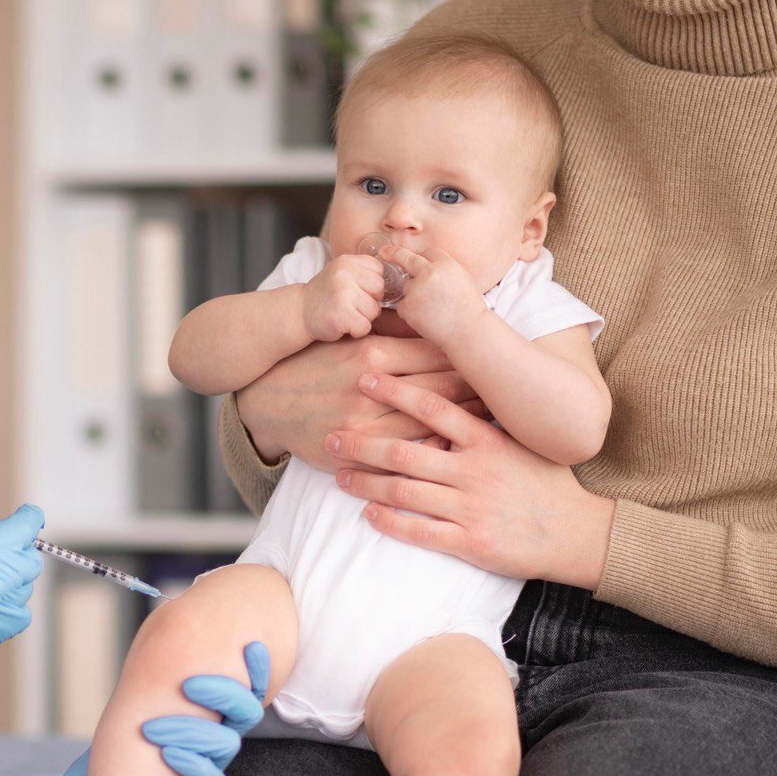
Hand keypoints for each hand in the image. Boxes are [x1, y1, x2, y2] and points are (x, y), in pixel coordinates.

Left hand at [27, 643, 269, 775]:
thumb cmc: (127, 740)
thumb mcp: (146, 699)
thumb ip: (167, 673)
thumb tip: (168, 625)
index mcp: (213, 712)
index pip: (248, 688)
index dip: (258, 669)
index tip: (250, 646)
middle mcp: (218, 737)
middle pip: (246, 711)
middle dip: (222, 693)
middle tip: (187, 685)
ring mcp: (211, 765)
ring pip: (225, 744)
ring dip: (190, 731)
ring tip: (152, 729)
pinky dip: (192, 766)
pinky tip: (166, 756)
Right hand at [237, 335, 490, 467]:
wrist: (264, 401)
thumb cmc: (314, 364)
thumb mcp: (349, 338)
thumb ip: (390, 332)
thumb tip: (437, 322)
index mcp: (372, 352)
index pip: (437, 352)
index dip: (472, 357)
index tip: (499, 359)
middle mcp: (369, 387)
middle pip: (440, 388)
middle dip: (479, 391)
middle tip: (512, 395)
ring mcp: (362, 423)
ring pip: (427, 424)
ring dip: (465, 424)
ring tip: (497, 423)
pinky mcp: (355, 451)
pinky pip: (404, 453)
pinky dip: (434, 451)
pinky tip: (459, 451)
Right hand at [301, 255, 385, 341]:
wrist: (299, 312)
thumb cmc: (326, 296)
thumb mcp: (342, 274)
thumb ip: (364, 273)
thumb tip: (400, 281)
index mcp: (348, 261)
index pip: (379, 271)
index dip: (372, 286)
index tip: (357, 292)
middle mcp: (345, 274)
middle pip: (380, 291)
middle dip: (370, 302)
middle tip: (351, 306)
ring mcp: (342, 293)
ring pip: (374, 311)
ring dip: (363, 318)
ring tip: (345, 315)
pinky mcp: (340, 315)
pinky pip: (364, 327)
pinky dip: (355, 331)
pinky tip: (342, 325)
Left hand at [327, 373, 615, 587]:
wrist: (577, 534)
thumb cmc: (547, 483)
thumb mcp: (522, 442)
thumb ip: (487, 421)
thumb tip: (457, 385)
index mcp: (487, 440)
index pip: (432, 406)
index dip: (395, 392)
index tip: (365, 378)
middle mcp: (475, 470)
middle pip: (404, 450)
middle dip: (362, 443)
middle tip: (330, 435)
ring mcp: (471, 507)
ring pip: (404, 492)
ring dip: (366, 484)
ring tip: (339, 477)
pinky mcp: (470, 542)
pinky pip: (419, 531)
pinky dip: (390, 523)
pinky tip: (368, 515)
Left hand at [381, 244, 486, 348]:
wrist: (468, 332)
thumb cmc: (469, 310)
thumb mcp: (463, 280)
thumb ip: (445, 271)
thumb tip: (430, 268)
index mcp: (446, 264)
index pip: (428, 252)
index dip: (425, 258)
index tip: (412, 255)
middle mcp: (429, 272)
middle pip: (407, 258)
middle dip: (394, 253)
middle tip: (384, 252)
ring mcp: (416, 289)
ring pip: (407, 288)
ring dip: (415, 296)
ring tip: (433, 310)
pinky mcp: (408, 306)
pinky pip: (403, 306)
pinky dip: (411, 313)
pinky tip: (426, 320)